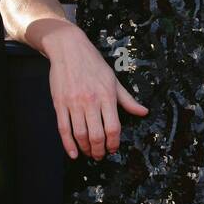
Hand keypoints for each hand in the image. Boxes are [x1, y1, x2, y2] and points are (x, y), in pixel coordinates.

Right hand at [46, 21, 147, 159]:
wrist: (68, 49)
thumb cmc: (93, 63)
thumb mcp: (113, 80)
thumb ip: (128, 99)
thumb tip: (144, 112)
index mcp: (106, 96)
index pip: (113, 127)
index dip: (114, 142)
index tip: (113, 148)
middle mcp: (90, 101)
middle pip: (96, 135)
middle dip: (99, 150)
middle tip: (100, 155)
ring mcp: (73, 103)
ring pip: (80, 134)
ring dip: (86, 149)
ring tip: (89, 153)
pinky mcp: (59, 104)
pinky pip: (63, 129)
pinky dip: (68, 144)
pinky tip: (73, 153)